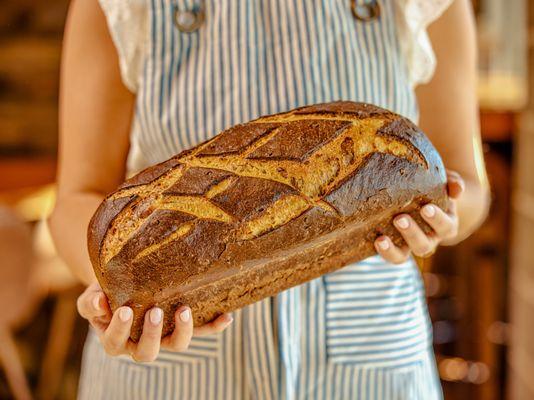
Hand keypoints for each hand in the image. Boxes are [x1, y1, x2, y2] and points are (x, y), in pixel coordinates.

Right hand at [77, 283, 232, 361]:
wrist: (124, 284)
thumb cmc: (105, 292)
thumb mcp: (93, 296)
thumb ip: (92, 302)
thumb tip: (100, 302)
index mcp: (116, 339)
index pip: (115, 341)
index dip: (119, 329)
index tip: (124, 310)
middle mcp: (140, 344)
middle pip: (148, 352)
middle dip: (153, 334)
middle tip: (156, 312)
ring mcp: (165, 337)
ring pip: (176, 345)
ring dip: (183, 330)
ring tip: (185, 309)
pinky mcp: (184, 327)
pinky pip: (202, 331)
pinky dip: (214, 326)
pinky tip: (226, 316)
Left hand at [374, 170, 464, 262]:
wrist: (422, 198)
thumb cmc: (435, 189)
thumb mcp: (445, 183)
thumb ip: (453, 183)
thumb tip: (457, 189)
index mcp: (446, 226)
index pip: (446, 227)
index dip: (437, 220)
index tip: (426, 208)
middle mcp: (429, 240)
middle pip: (423, 245)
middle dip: (412, 233)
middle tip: (400, 219)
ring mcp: (409, 246)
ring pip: (403, 257)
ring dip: (392, 249)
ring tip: (382, 239)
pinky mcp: (394, 247)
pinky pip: (389, 255)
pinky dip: (383, 251)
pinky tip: (375, 240)